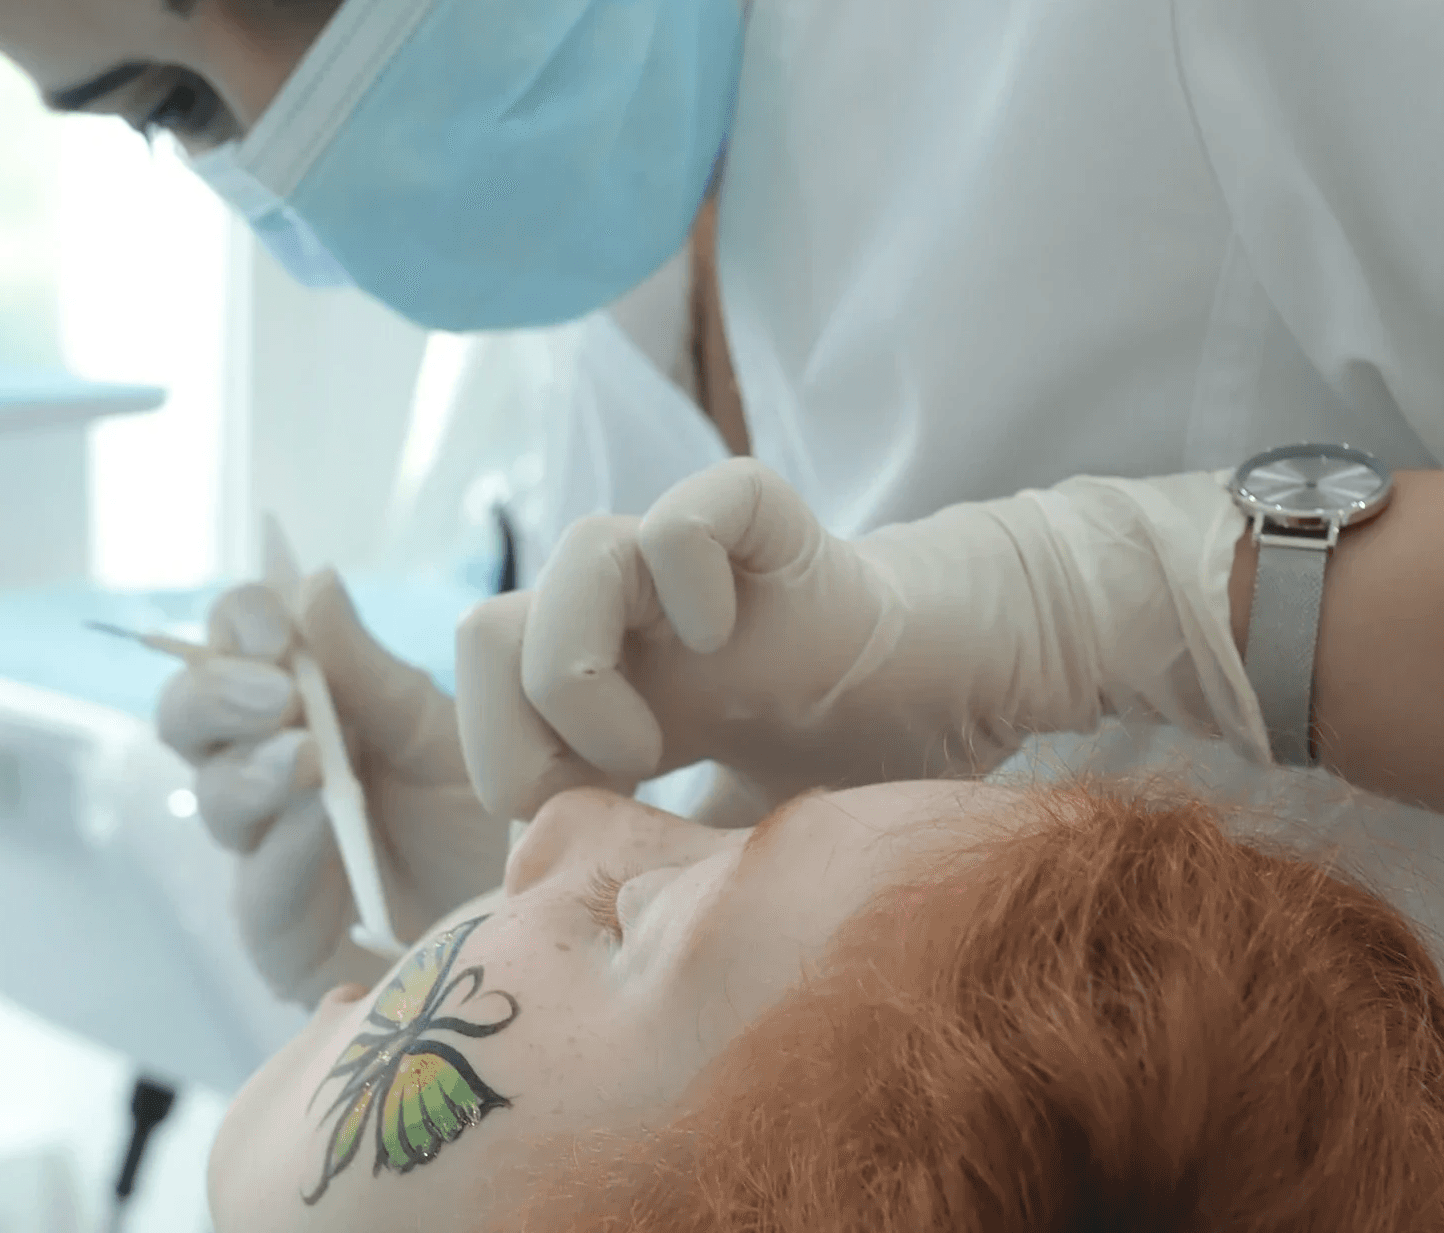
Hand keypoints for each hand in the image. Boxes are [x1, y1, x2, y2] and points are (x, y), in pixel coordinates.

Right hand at [157, 569, 508, 1004]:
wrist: (518, 928)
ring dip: (254, 769)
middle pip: (187, 714)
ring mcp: (260, 848)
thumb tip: (313, 581)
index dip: (238, 625)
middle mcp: (262, 767)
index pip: (232, 643)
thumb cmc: (475, 824)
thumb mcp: (438, 734)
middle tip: (276, 696)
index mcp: (299, 703)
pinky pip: (255, 882)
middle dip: (219, 695)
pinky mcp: (273, 928)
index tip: (272, 629)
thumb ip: (370, 671)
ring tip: (308, 761)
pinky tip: (317, 823)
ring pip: (212, 795)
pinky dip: (285, 846)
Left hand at [455, 458, 1257, 819]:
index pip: (476, 685)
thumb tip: (564, 929)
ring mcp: (693, 569)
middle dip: (512, 725)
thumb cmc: (849, 762)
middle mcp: (632, 620)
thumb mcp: (729, 839)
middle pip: (482, 626)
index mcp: (605, 682)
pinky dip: (686, 574)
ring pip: (572, 556)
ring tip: (655, 743)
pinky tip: (725, 643)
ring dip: (580, 667)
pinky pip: (685, 515)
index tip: (578, 826)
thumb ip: (654, 869)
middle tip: (607, 785)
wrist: (967, 679)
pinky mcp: (769, 526)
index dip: (502, 760)